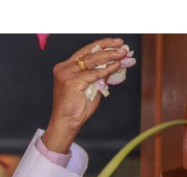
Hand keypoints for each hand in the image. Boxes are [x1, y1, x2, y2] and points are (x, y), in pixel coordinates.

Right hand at [42, 37, 130, 153]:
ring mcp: (66, 74)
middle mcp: (64, 68)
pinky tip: (115, 66)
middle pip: (89, 52)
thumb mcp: (92, 88)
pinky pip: (93, 74)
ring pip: (91, 60)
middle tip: (122, 46)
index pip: (85, 51)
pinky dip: (106, 70)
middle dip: (108, 47)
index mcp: (66, 67)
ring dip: (109, 56)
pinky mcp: (71, 82)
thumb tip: (116, 64)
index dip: (101, 45)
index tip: (116, 43)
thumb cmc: (77, 109)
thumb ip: (100, 76)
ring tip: (122, 54)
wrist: (66, 123)